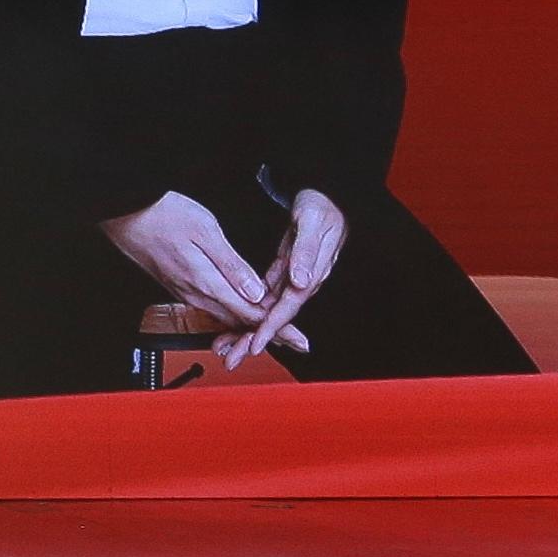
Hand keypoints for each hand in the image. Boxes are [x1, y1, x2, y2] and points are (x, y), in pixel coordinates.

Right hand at [98, 191, 306, 356]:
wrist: (123, 212)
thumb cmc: (162, 214)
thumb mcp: (205, 230)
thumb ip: (232, 265)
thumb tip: (256, 293)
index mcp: (206, 281)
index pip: (250, 314)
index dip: (278, 327)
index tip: (298, 339)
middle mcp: (195, 293)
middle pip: (240, 322)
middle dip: (269, 333)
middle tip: (295, 342)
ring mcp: (185, 291)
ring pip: (225, 316)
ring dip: (250, 326)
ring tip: (273, 331)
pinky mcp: (178, 284)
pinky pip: (211, 307)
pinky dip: (232, 314)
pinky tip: (240, 311)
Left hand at [221, 187, 345, 367]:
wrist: (329, 200)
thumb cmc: (322, 209)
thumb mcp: (313, 224)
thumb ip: (306, 253)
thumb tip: (300, 282)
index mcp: (310, 275)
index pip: (287, 307)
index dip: (271, 327)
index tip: (255, 344)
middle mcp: (302, 282)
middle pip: (276, 316)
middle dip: (255, 338)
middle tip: (232, 356)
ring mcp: (293, 280)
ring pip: (268, 311)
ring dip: (249, 330)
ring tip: (228, 348)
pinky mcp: (285, 274)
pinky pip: (266, 298)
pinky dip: (251, 312)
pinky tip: (237, 323)